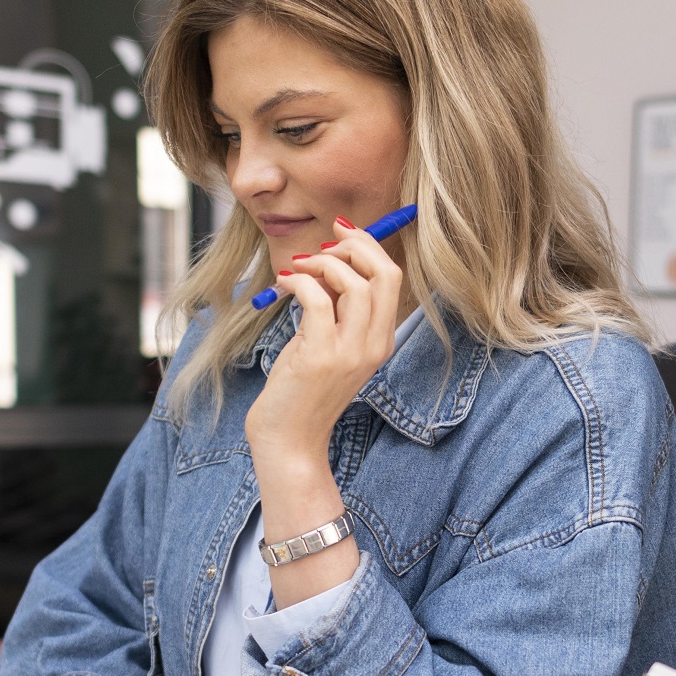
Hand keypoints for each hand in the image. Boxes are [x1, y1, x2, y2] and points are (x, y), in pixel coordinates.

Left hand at [244, 217, 404, 465]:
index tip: (339, 234)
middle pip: (385, 274)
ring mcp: (350, 352)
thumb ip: (331, 307)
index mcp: (381, 340)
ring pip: (356, 283)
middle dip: (355, 245)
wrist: (289, 440)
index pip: (392, 278)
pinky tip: (283, 283)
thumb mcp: (323, 342)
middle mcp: (374, 345)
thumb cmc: (301, 391)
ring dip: (323, 263)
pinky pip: (318, 300)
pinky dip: (299, 282)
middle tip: (323, 245)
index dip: (368, 246)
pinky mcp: (321, 357)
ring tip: (298, 267)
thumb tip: (323, 263)